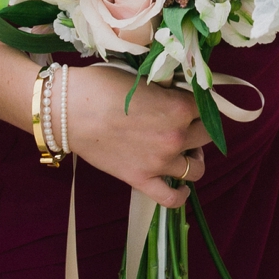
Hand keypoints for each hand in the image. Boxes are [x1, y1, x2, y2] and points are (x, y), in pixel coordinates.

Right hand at [64, 64, 213, 209]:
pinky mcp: (142, 181)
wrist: (71, 110)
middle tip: (188, 123)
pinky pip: (172, 199)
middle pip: (206, 136)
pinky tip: (180, 186)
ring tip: (184, 151)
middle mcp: (175, 136)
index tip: (193, 102)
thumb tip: (178, 93)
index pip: (207, 106)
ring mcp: (160, 162)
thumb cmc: (103, 86)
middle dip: (199, 128)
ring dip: (194, 159)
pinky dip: (181, 195)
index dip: (200, 103)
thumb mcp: (143, 79)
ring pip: (197, 168)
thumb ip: (167, 90)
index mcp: (178, 105)